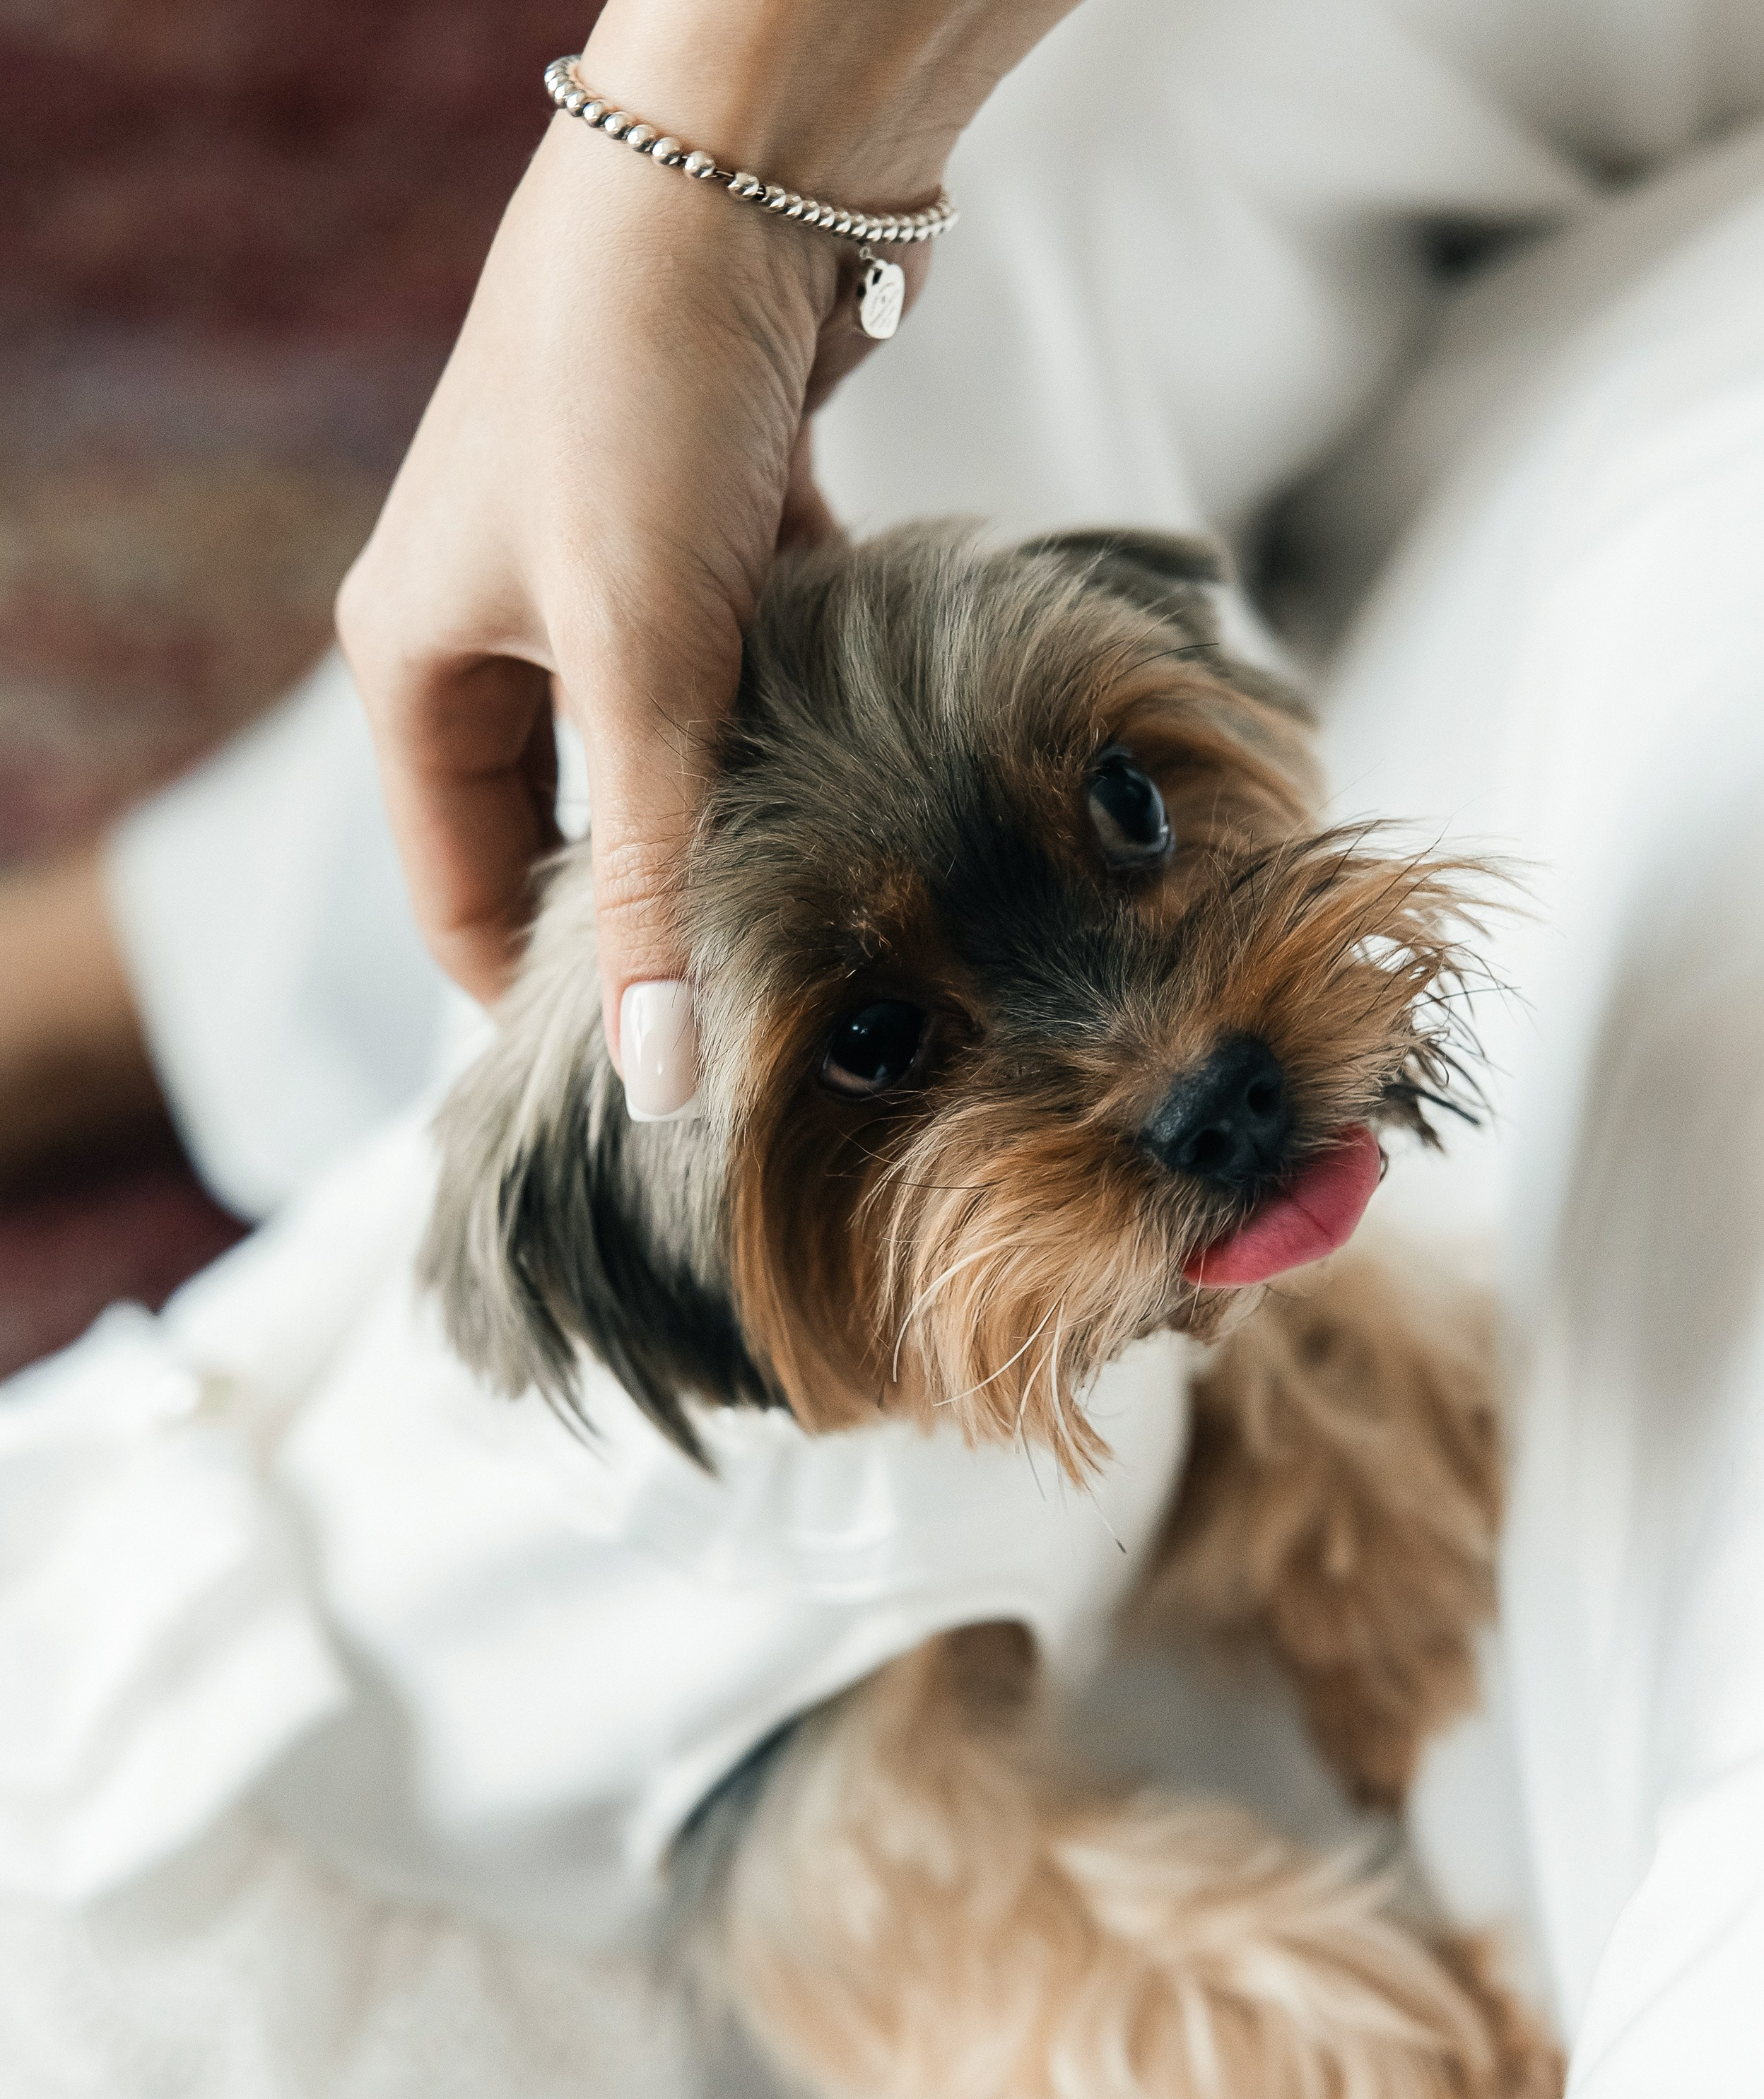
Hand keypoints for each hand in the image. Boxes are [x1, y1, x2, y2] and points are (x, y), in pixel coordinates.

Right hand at [336, 0, 1075, 1110]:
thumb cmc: (639, 405)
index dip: (533, 993)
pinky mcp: (711, 525)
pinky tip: (869, 750)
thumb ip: (649, 879)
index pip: (457, 884)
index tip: (640, 1087)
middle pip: (565, 825)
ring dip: (740, 804)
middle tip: (753, 1008)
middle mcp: (497, 624)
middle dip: (651, 908)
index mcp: (419, 663)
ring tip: (826, 894)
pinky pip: (746, 660)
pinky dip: (799, 701)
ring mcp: (606, 572)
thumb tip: (653, 1080)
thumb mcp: (638, 668)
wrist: (739, 171)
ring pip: (669, 746)